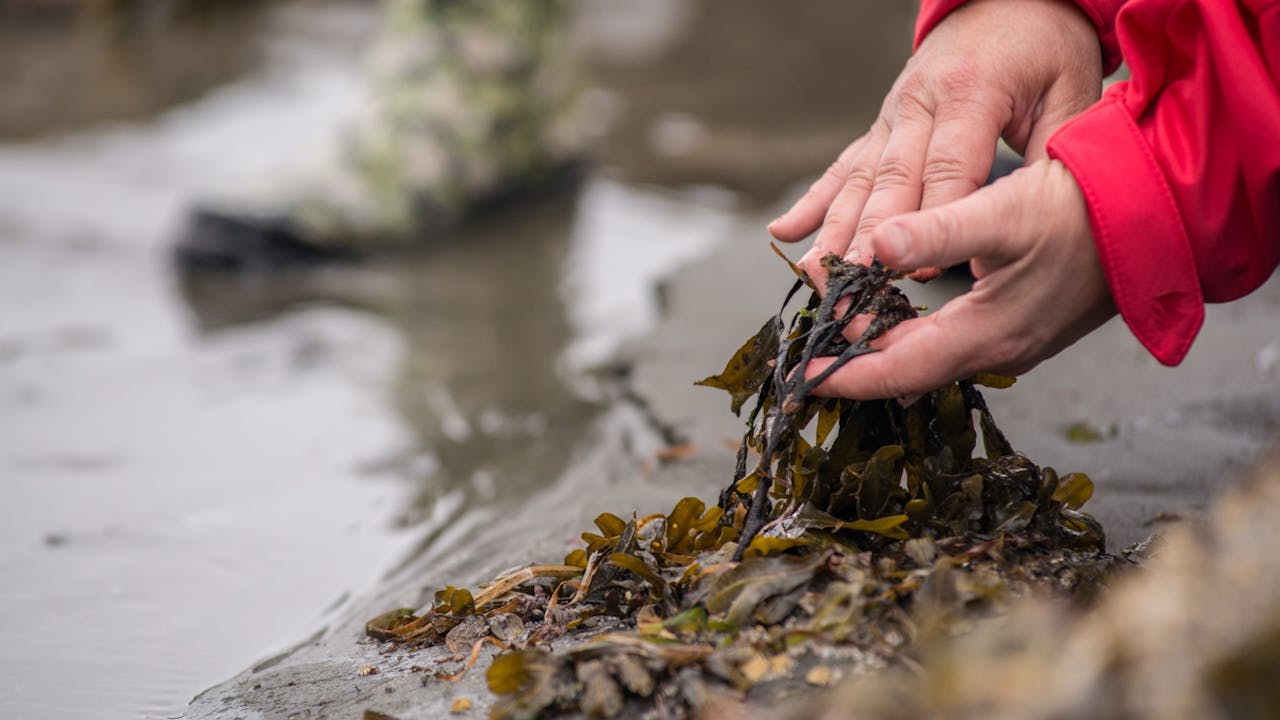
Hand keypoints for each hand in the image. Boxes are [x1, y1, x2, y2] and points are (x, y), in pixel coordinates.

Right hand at [769, 0, 1102, 285]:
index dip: (935, 222)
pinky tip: (784, 232)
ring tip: (814, 274)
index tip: (922, 271)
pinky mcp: (880, 125)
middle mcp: (920, 102)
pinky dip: (812, 202)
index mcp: (971, 91)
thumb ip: (1053, 152)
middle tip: (855, 285)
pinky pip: (841, 166)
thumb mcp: (1068, 92)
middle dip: (871, 237)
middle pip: (892, 179)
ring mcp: (892, 114)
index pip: (949, 168)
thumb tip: (1042, 215)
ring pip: (858, 179)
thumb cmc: (1044, 49)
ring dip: (834, 230)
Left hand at [804, 159, 1114, 399]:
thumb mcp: (1002, 214)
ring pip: (926, 356)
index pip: (895, 374)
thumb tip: (873, 246)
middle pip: (904, 369)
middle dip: (851, 357)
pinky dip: (909, 332)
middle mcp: (996, 351)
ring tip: (834, 324)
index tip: (797, 376)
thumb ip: (935, 233)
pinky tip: (888, 314)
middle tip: (805, 340)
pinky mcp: (1020, 325)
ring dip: (878, 343)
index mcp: (986, 337)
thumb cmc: (1084, 211)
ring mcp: (1011, 342)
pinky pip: (948, 342)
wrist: (1156, 212)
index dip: (842, 376)